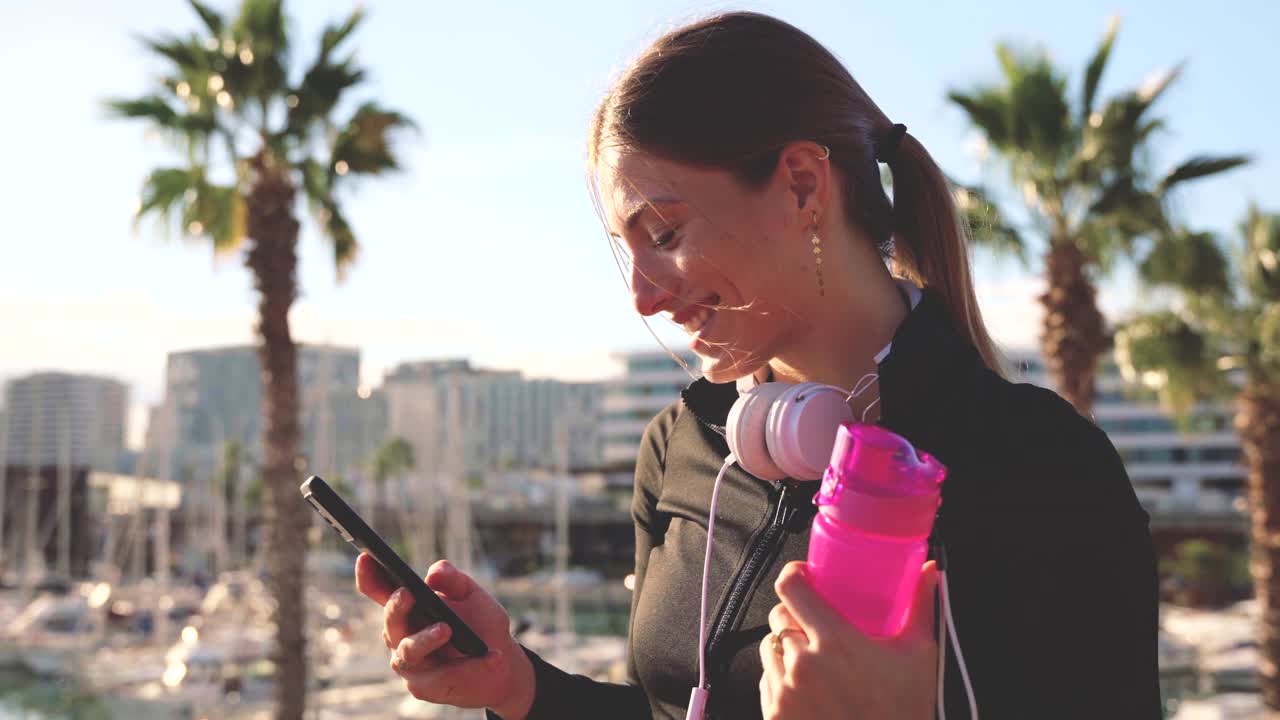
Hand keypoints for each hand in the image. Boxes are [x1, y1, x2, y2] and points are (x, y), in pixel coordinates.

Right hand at [355, 553, 534, 718]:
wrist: (500, 662)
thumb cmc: (478, 623)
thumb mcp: (471, 595)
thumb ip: (452, 580)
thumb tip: (433, 574)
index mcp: (407, 608)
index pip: (380, 591)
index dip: (369, 575)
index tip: (366, 556)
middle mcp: (400, 635)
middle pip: (390, 622)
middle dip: (396, 608)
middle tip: (408, 593)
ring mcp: (410, 664)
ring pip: (409, 651)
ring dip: (426, 639)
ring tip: (446, 628)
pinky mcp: (425, 687)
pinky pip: (444, 676)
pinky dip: (471, 666)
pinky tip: (493, 656)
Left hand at [758, 560, 938, 719]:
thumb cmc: (904, 713)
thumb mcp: (918, 657)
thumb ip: (921, 608)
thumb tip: (930, 571)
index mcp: (834, 643)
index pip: (790, 589)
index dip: (794, 575)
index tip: (806, 576)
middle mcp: (801, 665)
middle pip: (778, 617)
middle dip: (795, 613)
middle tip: (816, 622)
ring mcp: (784, 693)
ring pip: (768, 648)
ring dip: (785, 647)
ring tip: (813, 658)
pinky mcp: (774, 716)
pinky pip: (766, 681)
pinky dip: (780, 678)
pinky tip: (806, 686)